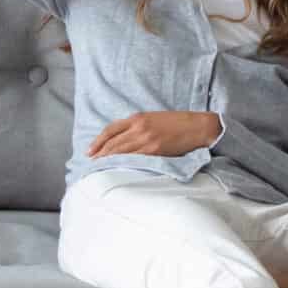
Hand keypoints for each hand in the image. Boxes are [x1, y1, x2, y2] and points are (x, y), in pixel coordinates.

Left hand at [87, 110, 218, 158]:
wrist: (197, 126)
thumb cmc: (177, 123)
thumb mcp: (154, 118)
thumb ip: (138, 126)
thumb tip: (123, 140)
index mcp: (138, 118)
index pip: (111, 129)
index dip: (98, 141)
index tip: (90, 150)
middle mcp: (139, 128)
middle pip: (113, 142)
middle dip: (100, 154)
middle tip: (91, 163)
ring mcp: (146, 140)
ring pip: (121, 152)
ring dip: (108, 161)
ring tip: (99, 169)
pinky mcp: (155, 151)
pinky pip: (134, 159)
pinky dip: (123, 164)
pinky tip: (118, 169)